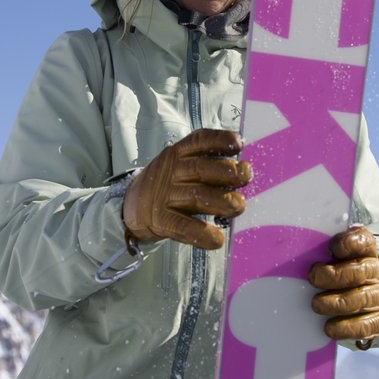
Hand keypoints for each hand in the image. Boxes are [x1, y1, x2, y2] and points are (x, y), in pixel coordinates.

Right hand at [122, 129, 250, 249]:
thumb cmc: (168, 185)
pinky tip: (217, 239)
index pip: (199, 141)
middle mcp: (171, 171)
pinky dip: (202, 234)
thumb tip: (244, 173)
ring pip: (196, 196)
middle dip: (228, 172)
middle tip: (246, 176)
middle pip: (201, 168)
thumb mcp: (181, 166)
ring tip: (239, 205)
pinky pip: (183, 227)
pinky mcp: (160, 221)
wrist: (132, 207)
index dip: (219, 140)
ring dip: (222, 201)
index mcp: (178, 154)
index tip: (238, 143)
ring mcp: (164, 196)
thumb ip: (208, 166)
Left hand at [308, 226, 378, 343]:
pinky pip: (363, 327)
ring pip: (358, 300)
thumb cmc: (344, 267)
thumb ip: (324, 246)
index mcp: (365, 250)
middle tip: (313, 278)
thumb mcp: (338, 253)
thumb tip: (297, 243)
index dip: (347, 243)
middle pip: (357, 273)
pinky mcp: (376, 320)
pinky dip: (345, 328)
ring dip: (334, 303)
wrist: (372, 292)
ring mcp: (377, 297)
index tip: (331, 247)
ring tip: (316, 304)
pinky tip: (329, 327)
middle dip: (332, 276)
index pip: (362, 241)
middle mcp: (375, 272)